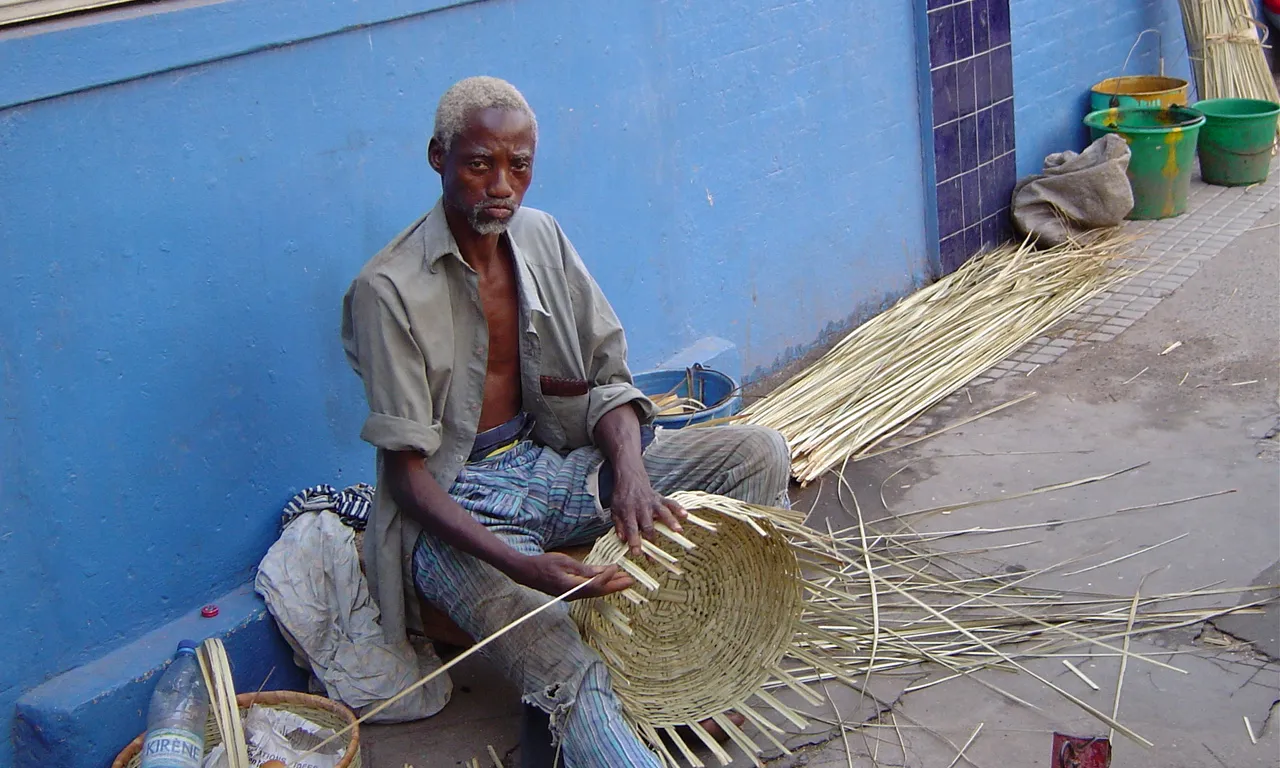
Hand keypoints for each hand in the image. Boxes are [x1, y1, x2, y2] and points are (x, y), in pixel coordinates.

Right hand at [514, 553, 633, 599]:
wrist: (525, 572)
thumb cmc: (542, 564)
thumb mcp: (563, 562)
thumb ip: (583, 569)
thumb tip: (602, 571)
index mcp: (571, 587)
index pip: (595, 585)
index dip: (607, 577)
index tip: (617, 567)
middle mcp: (572, 595)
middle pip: (598, 592)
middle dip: (615, 586)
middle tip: (631, 581)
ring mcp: (571, 595)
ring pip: (595, 592)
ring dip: (610, 586)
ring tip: (624, 580)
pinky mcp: (570, 593)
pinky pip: (589, 591)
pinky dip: (600, 586)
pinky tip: (607, 581)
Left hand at [609, 474, 687, 556]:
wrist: (630, 478)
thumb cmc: (622, 497)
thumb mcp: (614, 510)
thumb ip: (619, 525)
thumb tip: (623, 539)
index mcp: (628, 512)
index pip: (631, 528)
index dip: (634, 541)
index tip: (637, 552)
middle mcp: (641, 508)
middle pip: (648, 525)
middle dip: (651, 540)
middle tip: (654, 555)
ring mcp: (652, 503)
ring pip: (662, 513)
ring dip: (670, 521)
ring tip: (678, 530)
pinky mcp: (660, 499)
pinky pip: (670, 503)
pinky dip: (678, 508)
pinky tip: (685, 514)